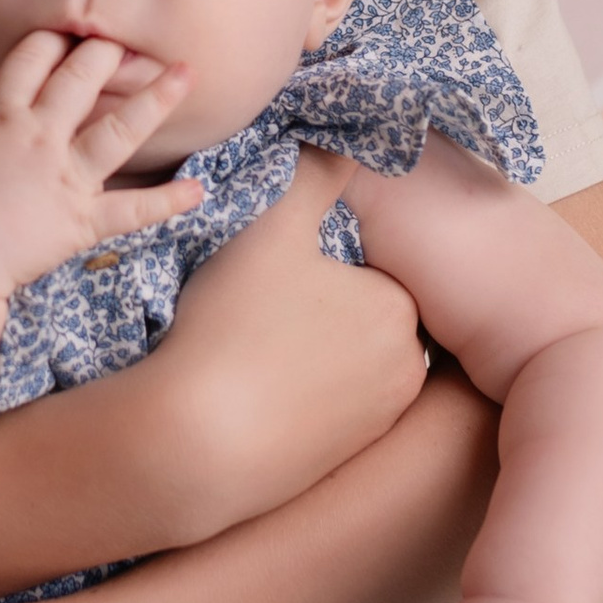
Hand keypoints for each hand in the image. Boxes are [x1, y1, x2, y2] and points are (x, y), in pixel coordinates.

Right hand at [0, 32, 201, 301]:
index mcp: (3, 118)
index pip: (30, 61)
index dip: (50, 40)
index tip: (67, 27)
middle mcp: (42, 138)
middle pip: (80, 80)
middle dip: (105, 53)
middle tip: (126, 37)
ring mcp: (67, 178)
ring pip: (119, 129)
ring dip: (155, 99)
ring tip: (185, 75)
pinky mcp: (83, 219)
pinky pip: (132, 210)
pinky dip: (166, 202)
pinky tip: (198, 190)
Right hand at [146, 159, 429, 540]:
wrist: (195, 446)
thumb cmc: (235, 327)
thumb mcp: (273, 228)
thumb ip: (315, 175)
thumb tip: (347, 139)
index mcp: (400, 307)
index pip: (372, 262)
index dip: (322, 258)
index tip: (278, 265)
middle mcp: (406, 370)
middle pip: (360, 315)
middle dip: (321, 305)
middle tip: (259, 305)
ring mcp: (375, 424)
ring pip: (344, 364)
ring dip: (310, 352)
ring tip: (251, 346)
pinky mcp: (340, 463)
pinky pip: (324, 412)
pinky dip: (297, 397)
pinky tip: (253, 391)